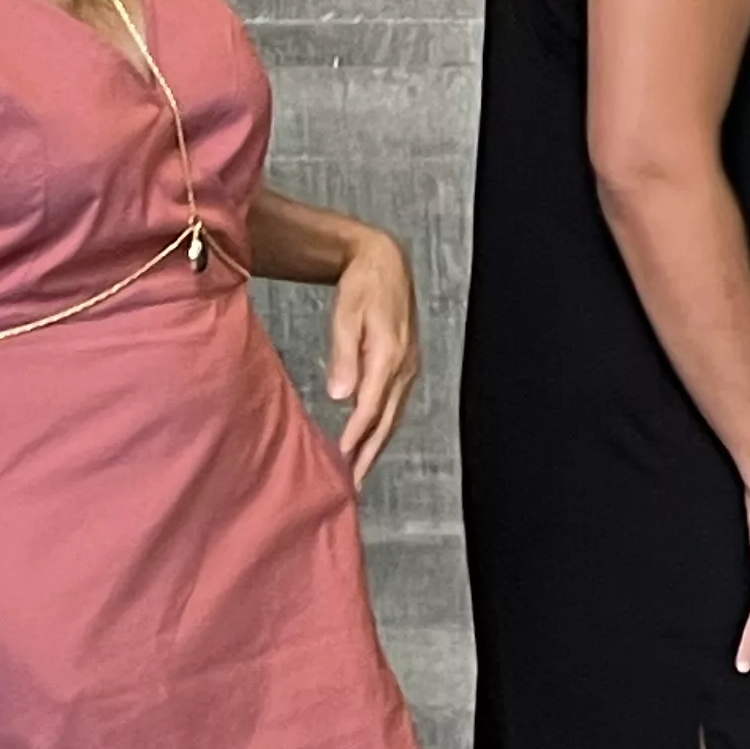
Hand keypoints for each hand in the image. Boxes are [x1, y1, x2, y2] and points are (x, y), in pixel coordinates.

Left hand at [321, 223, 419, 474]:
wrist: (385, 264)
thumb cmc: (362, 287)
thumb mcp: (346, 317)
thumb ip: (344, 357)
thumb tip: (340, 397)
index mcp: (389, 355)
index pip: (371, 407)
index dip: (355, 438)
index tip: (341, 461)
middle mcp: (404, 366)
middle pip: (387, 420)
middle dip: (369, 454)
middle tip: (352, 484)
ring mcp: (408, 367)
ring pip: (393, 415)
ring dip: (377, 445)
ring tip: (359, 470)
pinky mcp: (405, 366)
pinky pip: (395, 404)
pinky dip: (383, 426)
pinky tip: (371, 438)